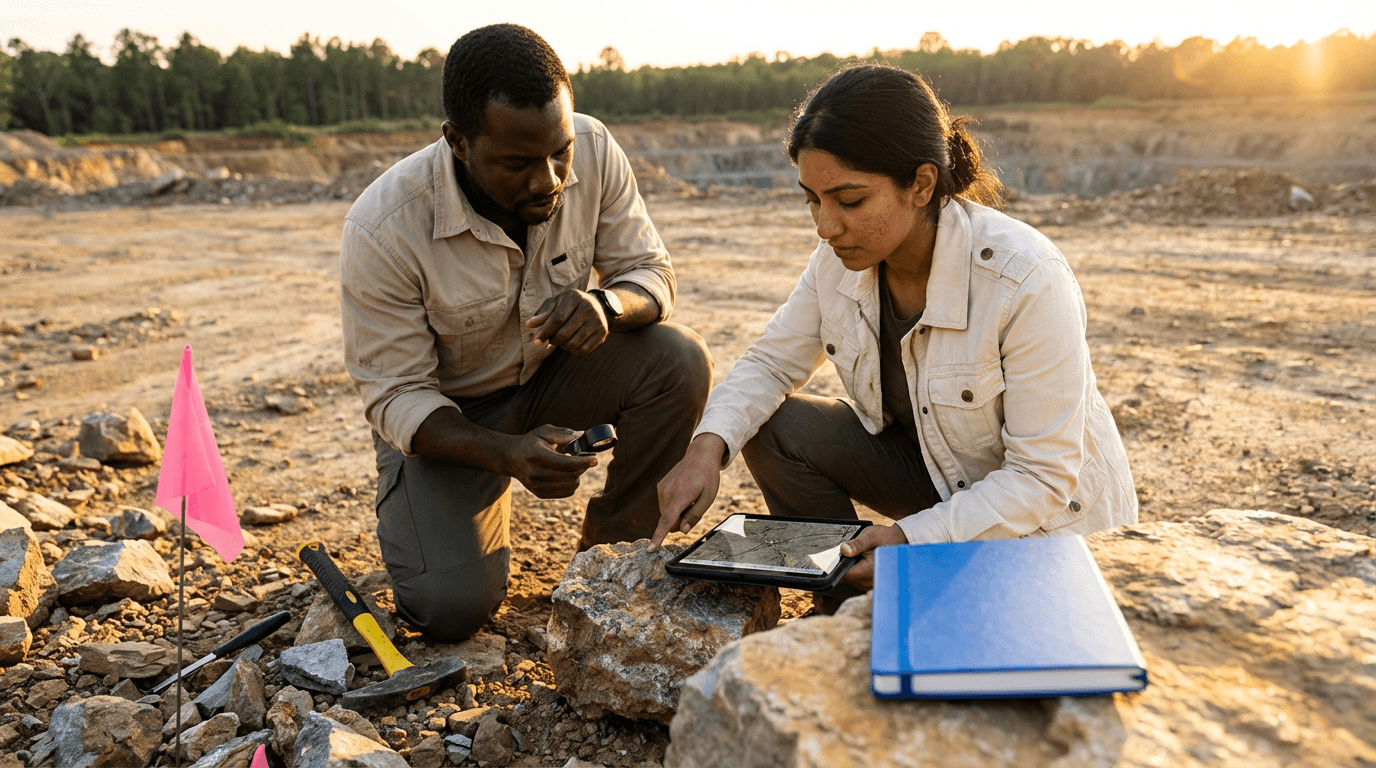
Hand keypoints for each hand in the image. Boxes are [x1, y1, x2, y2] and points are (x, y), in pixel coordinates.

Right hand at [503, 425, 597, 498]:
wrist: (511, 458)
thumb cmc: (531, 442)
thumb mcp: (543, 431)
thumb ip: (562, 433)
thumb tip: (581, 435)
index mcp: (536, 455)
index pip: (564, 463)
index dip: (582, 462)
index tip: (594, 459)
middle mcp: (534, 473)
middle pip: (569, 476)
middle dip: (582, 468)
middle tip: (587, 461)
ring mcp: (536, 486)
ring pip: (569, 487)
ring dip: (578, 476)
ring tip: (575, 467)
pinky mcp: (539, 493)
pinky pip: (565, 493)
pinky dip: (571, 484)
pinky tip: (567, 474)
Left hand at [526, 290, 608, 355]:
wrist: (597, 305)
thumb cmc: (570, 305)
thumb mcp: (556, 303)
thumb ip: (543, 314)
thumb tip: (529, 325)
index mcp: (574, 297)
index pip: (557, 319)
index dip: (545, 332)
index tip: (535, 341)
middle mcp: (588, 307)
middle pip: (564, 333)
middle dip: (553, 340)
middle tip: (550, 340)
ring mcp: (597, 321)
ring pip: (573, 343)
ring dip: (562, 346)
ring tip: (561, 341)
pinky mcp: (602, 333)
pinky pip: (583, 350)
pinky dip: (573, 351)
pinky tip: (571, 345)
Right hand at [648, 433, 725, 551]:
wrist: (700, 455)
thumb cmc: (707, 477)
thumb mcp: (709, 497)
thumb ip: (695, 515)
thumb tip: (682, 530)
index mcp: (681, 496)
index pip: (667, 521)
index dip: (659, 537)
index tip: (650, 549)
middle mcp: (667, 492)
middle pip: (670, 521)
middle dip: (680, 520)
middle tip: (694, 504)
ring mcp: (662, 489)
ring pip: (666, 514)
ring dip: (677, 512)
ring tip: (690, 496)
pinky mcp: (660, 487)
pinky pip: (665, 505)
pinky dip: (674, 504)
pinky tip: (684, 491)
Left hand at [838, 524, 908, 589]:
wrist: (901, 541)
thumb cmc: (887, 538)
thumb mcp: (870, 536)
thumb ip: (856, 544)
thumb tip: (843, 550)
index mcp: (869, 571)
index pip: (844, 574)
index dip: (840, 564)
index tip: (845, 555)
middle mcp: (870, 581)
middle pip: (847, 576)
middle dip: (847, 564)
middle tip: (858, 552)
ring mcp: (870, 583)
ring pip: (851, 577)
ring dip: (853, 566)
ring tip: (863, 555)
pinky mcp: (871, 582)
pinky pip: (858, 577)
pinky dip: (858, 568)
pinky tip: (865, 560)